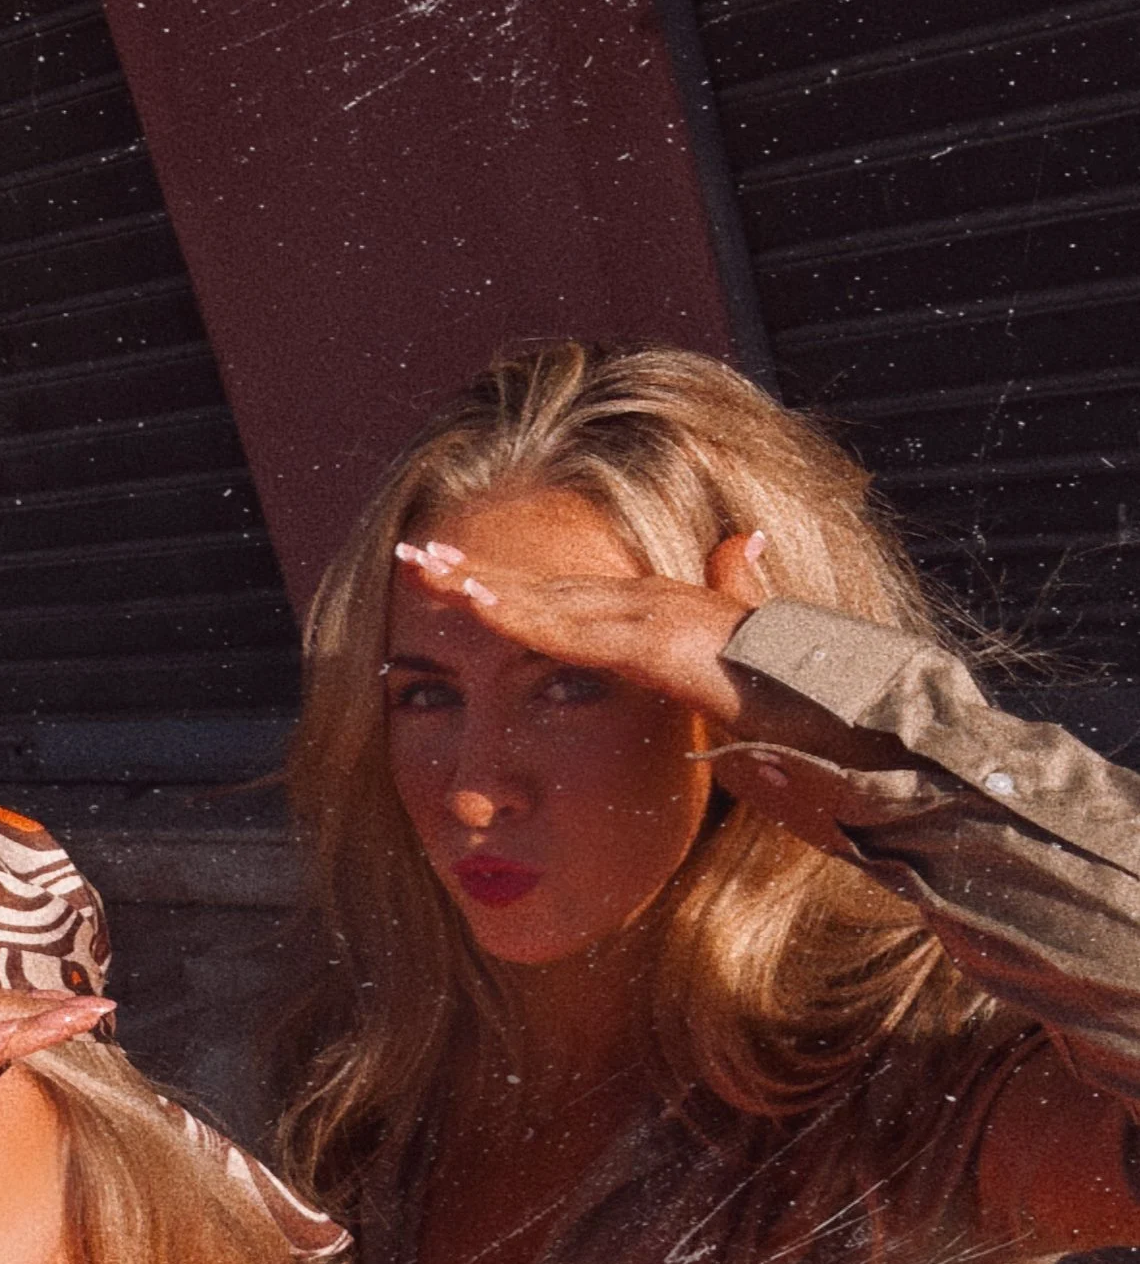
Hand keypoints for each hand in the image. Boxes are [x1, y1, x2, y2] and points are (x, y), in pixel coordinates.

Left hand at [393, 531, 770, 728]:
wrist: (855, 724)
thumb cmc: (804, 707)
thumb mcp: (748, 665)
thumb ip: (740, 599)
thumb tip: (741, 539)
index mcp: (658, 621)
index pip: (564, 601)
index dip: (505, 587)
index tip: (447, 578)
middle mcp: (652, 607)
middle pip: (543, 589)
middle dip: (474, 572)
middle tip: (408, 554)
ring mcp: (658, 620)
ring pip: (549, 599)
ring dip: (481, 583)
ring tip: (420, 565)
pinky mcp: (663, 643)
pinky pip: (577, 632)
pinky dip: (523, 615)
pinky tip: (474, 603)